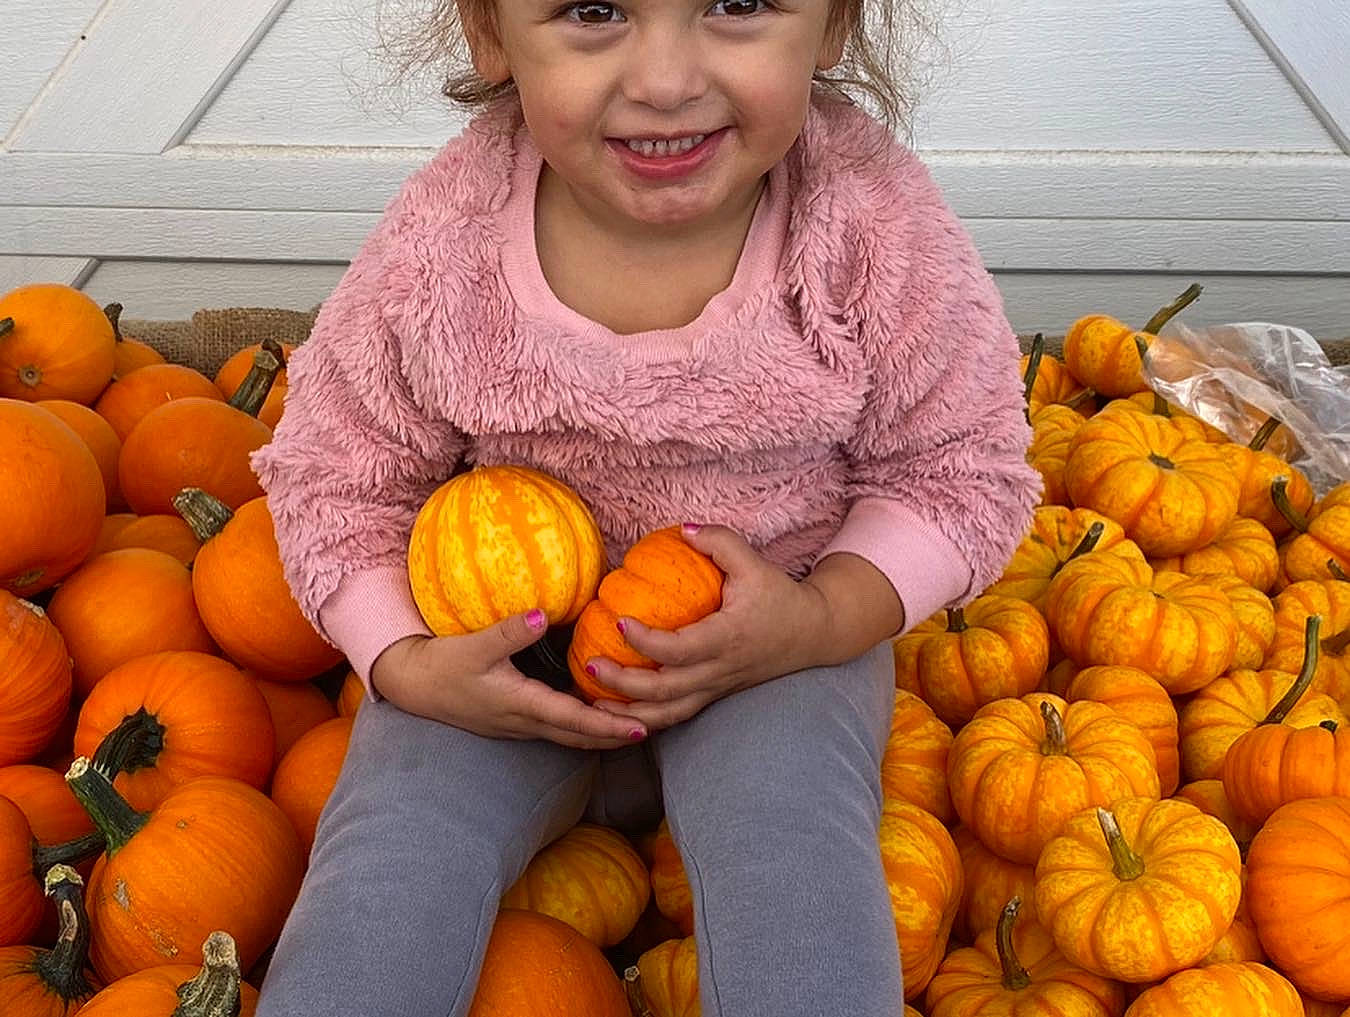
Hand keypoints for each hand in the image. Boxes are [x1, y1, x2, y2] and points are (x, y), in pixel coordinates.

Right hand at [370, 610, 646, 749]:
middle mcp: (527, 722)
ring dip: (606, 733)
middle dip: (620, 735)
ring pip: (573, 736)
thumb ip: (508, 632)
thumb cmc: (443, 666)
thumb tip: (540, 615)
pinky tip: (603, 711)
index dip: (610, 725)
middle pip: (583, 737)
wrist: (414, 686)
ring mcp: (523, 724)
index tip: (642, 726)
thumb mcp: (473, 646)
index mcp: (521, 705)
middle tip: (659, 726)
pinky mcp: (518, 719)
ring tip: (641, 722)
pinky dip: (586, 724)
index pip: (575, 721)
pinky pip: (561, 727)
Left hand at [583, 524, 832, 729]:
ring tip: (595, 703)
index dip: (647, 641)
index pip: (681, 649)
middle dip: (624, 683)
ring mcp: (717, 688)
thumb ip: (719, 542)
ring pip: (670, 713)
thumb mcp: (754, 562)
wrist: (813, 633)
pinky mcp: (715, 695)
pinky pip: (677, 714)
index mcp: (728, 638)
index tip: (620, 622)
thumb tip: (683, 531)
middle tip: (591, 664)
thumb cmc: (779, 596)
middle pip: (666, 690)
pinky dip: (646, 717)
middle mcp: (720, 670)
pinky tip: (618, 712)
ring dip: (630, 713)